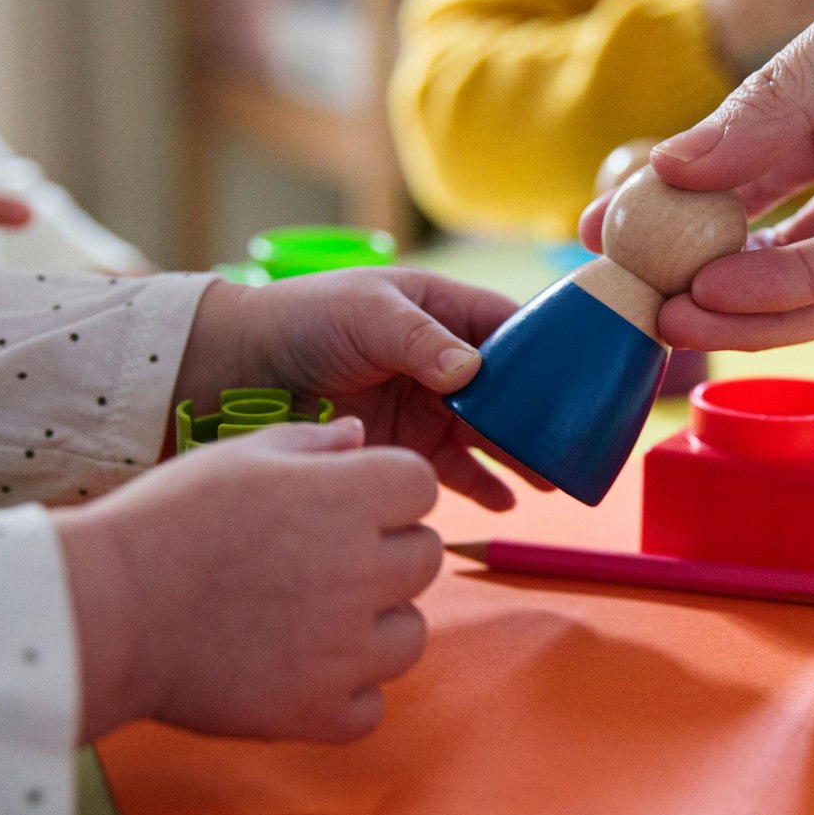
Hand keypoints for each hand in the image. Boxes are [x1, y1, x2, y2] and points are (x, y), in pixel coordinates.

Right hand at [55, 420, 443, 741]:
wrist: (100, 613)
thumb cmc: (163, 524)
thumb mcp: (237, 458)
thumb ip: (312, 443)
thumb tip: (361, 435)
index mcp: (349, 498)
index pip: (420, 486)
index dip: (386, 492)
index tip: (344, 505)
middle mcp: (361, 571)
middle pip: (424, 557)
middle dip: (385, 554)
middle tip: (318, 563)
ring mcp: (345, 648)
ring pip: (410, 635)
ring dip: (373, 628)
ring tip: (306, 620)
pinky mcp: (317, 711)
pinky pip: (370, 706)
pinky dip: (343, 696)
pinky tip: (296, 672)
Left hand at [174, 267, 547, 509]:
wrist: (231, 372)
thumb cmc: (299, 322)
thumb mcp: (365, 314)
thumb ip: (422, 341)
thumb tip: (473, 372)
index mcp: (440, 311)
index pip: (511, 329)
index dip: (548, 352)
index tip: (582, 377)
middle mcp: (442, 361)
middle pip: (512, 390)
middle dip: (544, 416)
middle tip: (576, 444)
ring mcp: (425, 406)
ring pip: (491, 434)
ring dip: (522, 456)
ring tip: (553, 481)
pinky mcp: (403, 446)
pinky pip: (454, 470)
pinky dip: (483, 486)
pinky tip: (506, 503)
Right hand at [594, 0, 813, 349]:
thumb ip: (785, 98)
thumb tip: (675, 166)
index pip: (749, 164)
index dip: (680, 199)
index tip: (602, 224)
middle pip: (785, 234)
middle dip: (705, 268)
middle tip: (624, 296)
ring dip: (753, 297)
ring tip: (668, 312)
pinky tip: (743, 291)